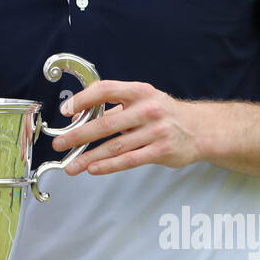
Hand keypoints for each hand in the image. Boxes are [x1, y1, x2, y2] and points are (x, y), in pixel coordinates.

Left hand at [51, 80, 202, 174]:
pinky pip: (129, 160)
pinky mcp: (161, 151)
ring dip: (89, 157)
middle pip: (105, 124)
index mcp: (140, 92)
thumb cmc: (163, 114)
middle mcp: (148, 109)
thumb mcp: (142, 101)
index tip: (66, 110)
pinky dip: (108, 165)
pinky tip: (93, 169)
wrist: (199, 129)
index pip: (106, 90)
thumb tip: (79, 119)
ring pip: (115, 146)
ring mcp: (156, 131)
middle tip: (60, 144)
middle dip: (78, 136)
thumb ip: (113, 108)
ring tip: (71, 165)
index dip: (83, 99)